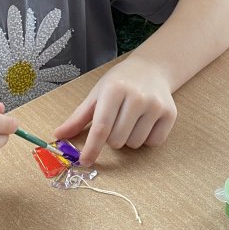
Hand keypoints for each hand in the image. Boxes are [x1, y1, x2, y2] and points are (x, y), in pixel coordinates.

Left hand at [53, 57, 176, 165]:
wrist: (152, 69)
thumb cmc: (120, 82)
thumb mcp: (97, 94)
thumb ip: (78, 117)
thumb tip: (58, 135)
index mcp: (115, 89)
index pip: (101, 127)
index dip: (91, 147)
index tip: (84, 161)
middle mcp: (137, 96)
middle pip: (117, 140)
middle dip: (111, 137)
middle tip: (115, 120)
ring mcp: (156, 105)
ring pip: (134, 144)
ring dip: (128, 138)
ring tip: (130, 119)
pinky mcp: (170, 114)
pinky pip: (153, 143)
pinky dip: (146, 139)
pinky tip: (144, 122)